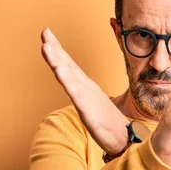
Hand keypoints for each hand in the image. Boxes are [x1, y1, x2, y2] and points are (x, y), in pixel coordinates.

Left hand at [40, 28, 128, 154]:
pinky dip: (65, 79)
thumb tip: (79, 92)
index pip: (70, 65)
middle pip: (68, 64)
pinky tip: (57, 69)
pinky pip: (74, 92)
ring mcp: (86, 96)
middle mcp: (86, 87)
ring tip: (46, 45)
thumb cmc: (110, 124)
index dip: (58, 50)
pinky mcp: (87, 107)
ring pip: (68, 75)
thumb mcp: (93, 107)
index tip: (47, 35)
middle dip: (55, 47)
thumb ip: (86, 98)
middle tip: (45, 31)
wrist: (126, 138)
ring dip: (57, 59)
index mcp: (86, 87)